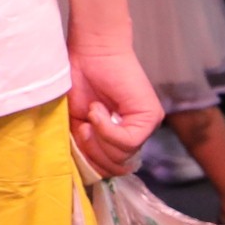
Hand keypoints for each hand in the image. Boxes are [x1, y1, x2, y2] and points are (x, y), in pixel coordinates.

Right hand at [67, 41, 161, 174]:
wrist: (88, 53)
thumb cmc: (77, 83)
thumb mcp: (74, 123)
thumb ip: (82, 146)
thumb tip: (88, 172)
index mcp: (116, 139)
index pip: (110, 170)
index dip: (89, 163)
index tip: (76, 140)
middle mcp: (134, 135)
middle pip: (115, 167)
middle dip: (91, 153)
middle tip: (81, 127)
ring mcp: (145, 126)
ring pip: (121, 156)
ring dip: (97, 139)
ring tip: (90, 114)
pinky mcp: (150, 116)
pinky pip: (128, 141)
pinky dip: (106, 129)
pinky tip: (97, 110)